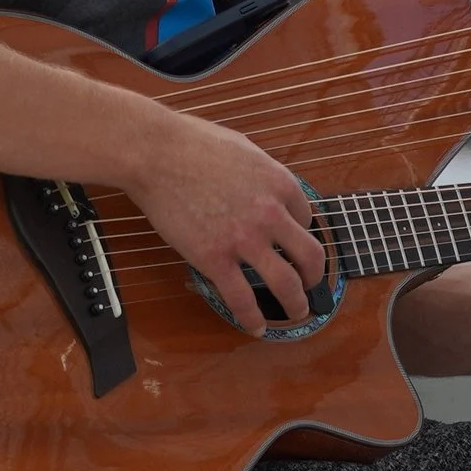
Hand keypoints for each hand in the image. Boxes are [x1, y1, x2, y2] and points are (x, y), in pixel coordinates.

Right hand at [121, 109, 323, 333]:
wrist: (156, 153)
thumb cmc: (193, 143)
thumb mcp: (245, 149)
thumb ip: (264, 174)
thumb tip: (270, 190)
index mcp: (281, 184)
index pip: (307, 217)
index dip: (301, 233)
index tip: (292, 243)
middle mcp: (271, 214)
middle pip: (310, 256)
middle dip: (315, 277)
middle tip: (311, 286)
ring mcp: (244, 239)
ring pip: (286, 283)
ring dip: (296, 303)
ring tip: (296, 313)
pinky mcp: (214, 259)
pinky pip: (242, 298)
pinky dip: (252, 318)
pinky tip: (256, 327)